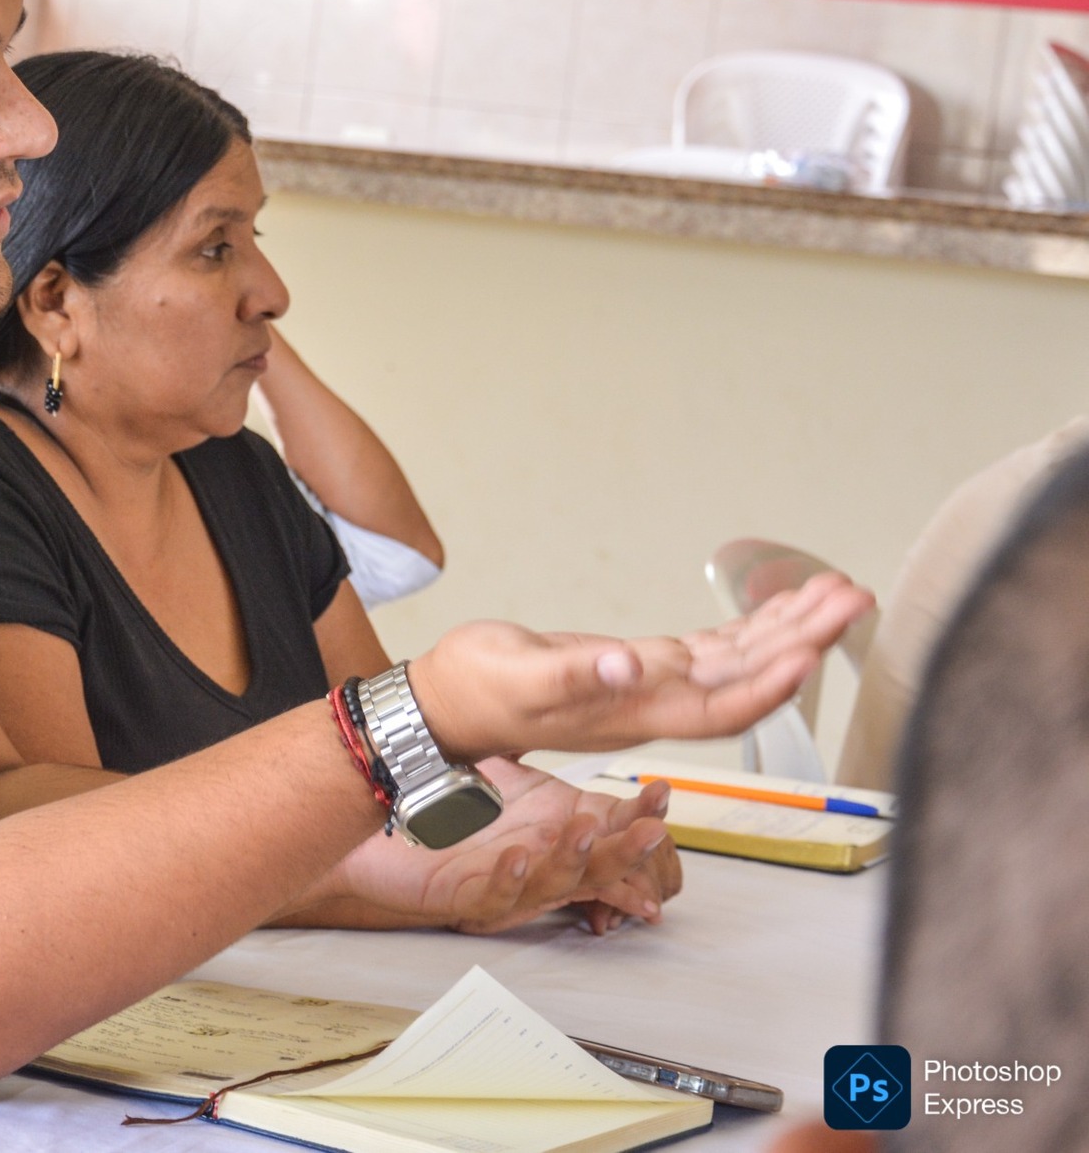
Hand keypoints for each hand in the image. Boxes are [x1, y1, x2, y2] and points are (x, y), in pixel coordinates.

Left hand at [335, 759, 676, 934]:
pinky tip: (517, 857)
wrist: (383, 836)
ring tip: (584, 832)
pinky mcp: (470, 898)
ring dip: (574, 858)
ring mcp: (510, 884)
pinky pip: (498, 894)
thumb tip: (570, 706)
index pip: (613, 828)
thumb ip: (539, 746)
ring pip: (555, 882)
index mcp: (554, 829)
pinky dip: (511, 877)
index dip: (640, 816)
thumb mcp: (498, 769)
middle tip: (650, 828)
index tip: (661, 793)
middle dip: (626, 848)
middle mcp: (541, 860)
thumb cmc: (444, 807)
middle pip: (599, 864)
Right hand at [407, 572, 873, 759]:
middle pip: (747, 678)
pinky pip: (714, 649)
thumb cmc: (478, 689)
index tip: (810, 651)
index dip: (768, 685)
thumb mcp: (518, 675)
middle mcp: (656, 703)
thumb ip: (574, 673)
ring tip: (838, 593)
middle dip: (803, 640)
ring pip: (739, 661)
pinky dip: (752, 627)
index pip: (721, 707)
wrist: (451, 703)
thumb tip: (628, 664)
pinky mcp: (643, 667)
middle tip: (852, 598)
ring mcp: (653, 686)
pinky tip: (781, 607)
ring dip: (790, 628)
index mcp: (633, 711)